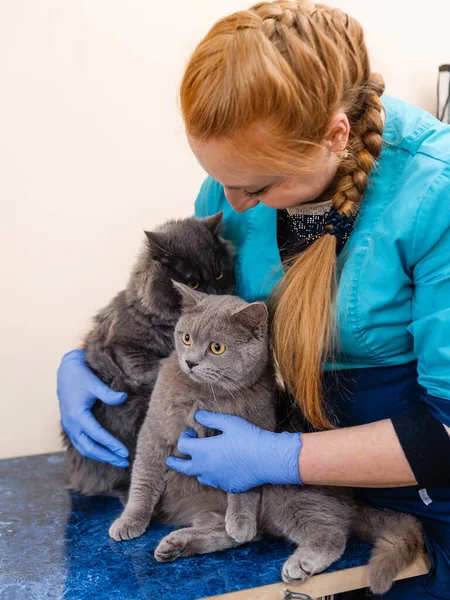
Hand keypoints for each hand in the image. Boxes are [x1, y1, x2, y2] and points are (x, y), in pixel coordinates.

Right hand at [57, 349, 128, 466]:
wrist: (66, 372)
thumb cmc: (81, 376)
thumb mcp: (95, 383)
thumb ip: (108, 393)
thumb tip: (124, 398)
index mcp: (77, 415)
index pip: (96, 435)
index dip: (111, 445)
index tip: (124, 452)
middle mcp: (71, 424)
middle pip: (89, 448)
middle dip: (107, 456)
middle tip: (124, 461)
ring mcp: (69, 427)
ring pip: (84, 449)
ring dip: (100, 456)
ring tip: (117, 460)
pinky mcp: (70, 427)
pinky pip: (80, 444)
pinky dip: (93, 451)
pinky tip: (105, 453)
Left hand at [166, 411, 301, 492]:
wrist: (268, 459)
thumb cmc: (248, 437)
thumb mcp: (229, 422)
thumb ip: (210, 419)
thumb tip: (196, 415)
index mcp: (203, 451)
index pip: (183, 445)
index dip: (185, 437)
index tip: (193, 432)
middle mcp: (206, 468)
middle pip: (183, 467)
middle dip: (176, 462)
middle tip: (170, 460)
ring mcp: (216, 479)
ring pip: (199, 476)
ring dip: (196, 468)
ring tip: (198, 462)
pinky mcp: (227, 486)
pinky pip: (214, 482)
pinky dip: (211, 475)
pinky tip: (218, 469)